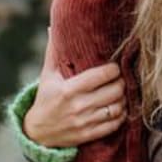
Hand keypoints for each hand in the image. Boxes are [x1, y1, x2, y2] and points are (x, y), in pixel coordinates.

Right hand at [22, 28, 126, 148]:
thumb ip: (54, 52)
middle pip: (114, 90)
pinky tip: (120, 107)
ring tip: (122, 91)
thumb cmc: (46, 98)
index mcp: (69, 89)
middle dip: (121, 82)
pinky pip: (115, 124)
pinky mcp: (89, 135)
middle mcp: (78, 106)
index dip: (114, 69)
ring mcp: (84, 122)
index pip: (102, 75)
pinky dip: (122, 114)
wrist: (37, 133)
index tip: (115, 66)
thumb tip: (53, 26)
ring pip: (118, 107)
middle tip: (121, 78)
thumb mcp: (47, 75)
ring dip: (124, 98)